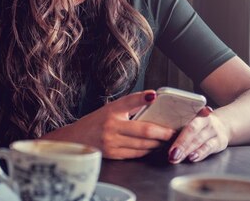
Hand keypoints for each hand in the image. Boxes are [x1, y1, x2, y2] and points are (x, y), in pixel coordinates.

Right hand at [41, 90, 174, 159]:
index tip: (154, 95)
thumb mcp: (111, 108)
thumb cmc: (97, 122)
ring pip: (143, 144)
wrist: (76, 139)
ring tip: (166, 140)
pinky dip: (147, 151)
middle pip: (144, 130)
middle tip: (172, 132)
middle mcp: (111, 126)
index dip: (143, 97)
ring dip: (157, 143)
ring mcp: (112, 142)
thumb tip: (152, 98)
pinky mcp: (113, 155)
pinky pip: (136, 154)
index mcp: (112, 111)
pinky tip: (153, 147)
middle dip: (162, 132)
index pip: (130, 101)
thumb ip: (130, 105)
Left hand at [167, 107, 229, 163]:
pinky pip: (209, 147)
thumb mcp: (192, 119)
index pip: (184, 116)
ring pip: (199, 140)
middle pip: (191, 130)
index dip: (175, 123)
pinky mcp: (220, 142)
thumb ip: (179, 123)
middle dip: (180, 142)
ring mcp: (213, 131)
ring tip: (177, 157)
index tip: (164, 133)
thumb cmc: (200, 124)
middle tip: (170, 153)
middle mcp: (205, 120)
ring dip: (187, 150)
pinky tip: (192, 158)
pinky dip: (200, 153)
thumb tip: (159, 133)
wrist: (224, 125)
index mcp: (195, 111)